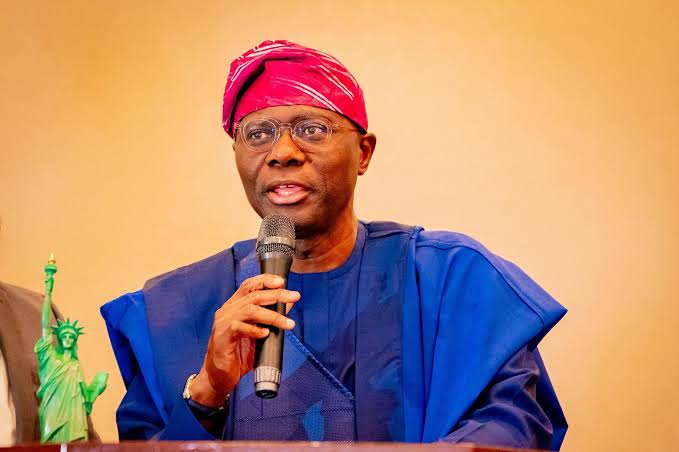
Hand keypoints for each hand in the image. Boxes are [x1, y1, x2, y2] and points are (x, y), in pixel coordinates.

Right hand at [190, 274, 299, 406]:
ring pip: (250, 310)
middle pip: (254, 295)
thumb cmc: (238, 354)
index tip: (283, 282)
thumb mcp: (259, 333)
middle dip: (277, 295)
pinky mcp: (222, 337)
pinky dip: (255, 330)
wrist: (219, 376)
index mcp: (234, 306)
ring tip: (287, 323)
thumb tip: (289, 303)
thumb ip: (270, 318)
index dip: (265, 280)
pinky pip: (240, 328)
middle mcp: (227, 311)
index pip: (249, 285)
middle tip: (294, 297)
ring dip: (272, 316)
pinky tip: (266, 334)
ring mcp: (223, 323)